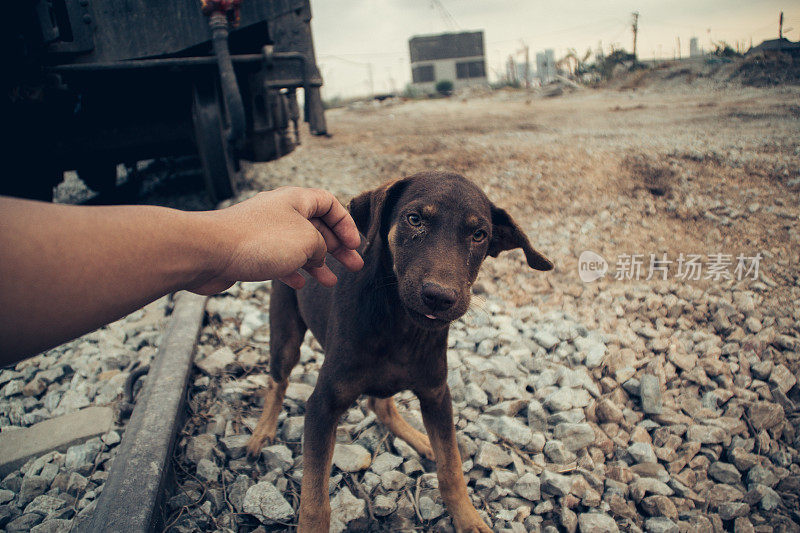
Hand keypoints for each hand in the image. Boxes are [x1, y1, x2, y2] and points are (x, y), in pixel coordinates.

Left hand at [191, 187, 362, 293]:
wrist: (208, 252)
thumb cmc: (258, 240)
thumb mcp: (306, 241)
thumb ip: (321, 246)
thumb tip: (318, 255)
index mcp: (295, 200)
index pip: (329, 203)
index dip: (345, 223)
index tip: (354, 244)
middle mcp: (280, 212)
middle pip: (316, 226)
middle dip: (336, 247)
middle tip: (355, 265)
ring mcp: (264, 232)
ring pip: (298, 246)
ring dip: (317, 263)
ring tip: (331, 282)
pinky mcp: (250, 251)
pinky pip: (278, 260)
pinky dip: (292, 271)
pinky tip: (300, 283)